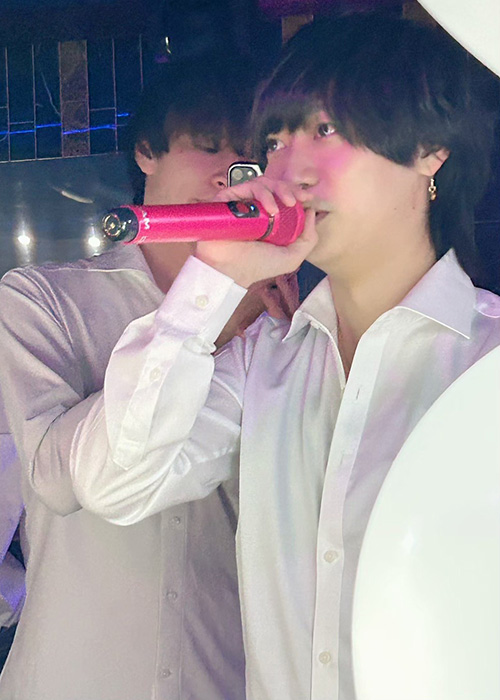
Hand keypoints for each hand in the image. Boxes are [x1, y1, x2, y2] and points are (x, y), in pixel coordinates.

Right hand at [195, 177, 317, 287]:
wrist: (231, 271)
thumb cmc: (257, 266)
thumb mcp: (291, 257)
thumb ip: (308, 238)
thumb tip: (311, 211)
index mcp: (270, 218)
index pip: (284, 196)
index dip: (296, 193)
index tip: (307, 199)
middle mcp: (256, 208)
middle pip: (274, 185)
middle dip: (289, 189)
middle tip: (295, 200)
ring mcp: (242, 203)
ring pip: (262, 182)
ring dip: (277, 190)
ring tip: (282, 206)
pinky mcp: (228, 199)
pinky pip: (246, 186)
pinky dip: (262, 193)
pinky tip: (270, 209)